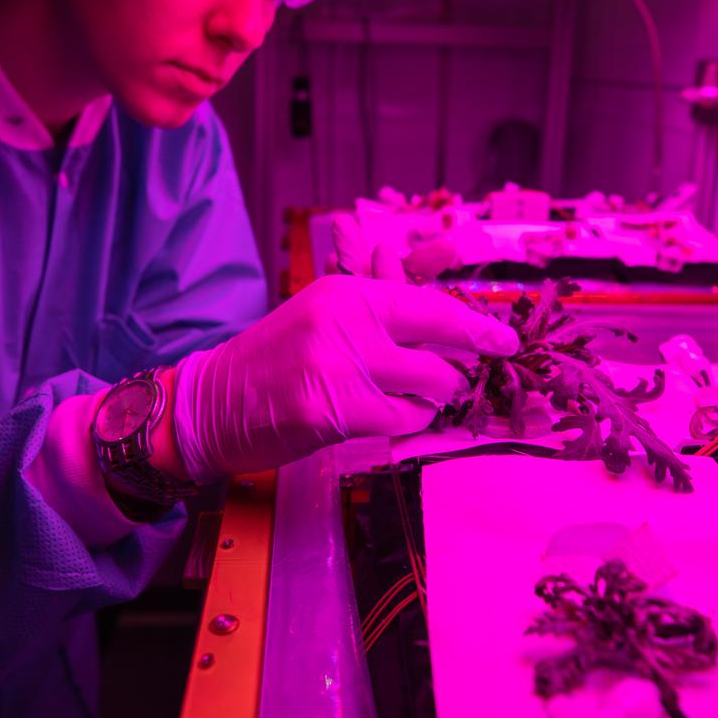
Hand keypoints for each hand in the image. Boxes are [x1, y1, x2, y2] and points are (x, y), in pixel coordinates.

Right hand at [172, 275, 517, 476]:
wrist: (213, 403)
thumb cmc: (275, 359)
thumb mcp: (322, 315)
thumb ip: (376, 304)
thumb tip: (436, 297)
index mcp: (345, 293)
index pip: (429, 306)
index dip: (474, 325)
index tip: (505, 340)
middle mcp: (344, 323)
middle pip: (439, 351)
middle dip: (450, 374)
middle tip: (444, 383)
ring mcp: (338, 369)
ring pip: (427, 390)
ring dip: (426, 402)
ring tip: (399, 401)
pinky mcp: (332, 413)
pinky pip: (402, 422)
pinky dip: (404, 424)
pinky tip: (380, 419)